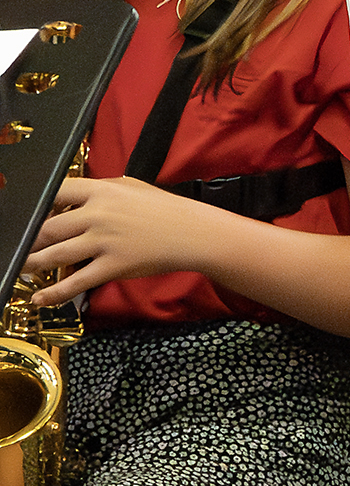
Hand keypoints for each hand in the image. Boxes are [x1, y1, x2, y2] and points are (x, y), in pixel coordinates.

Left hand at [24, 176, 221, 308]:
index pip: (54, 193)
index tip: (22, 216)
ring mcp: (105, 241)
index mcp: (101, 191)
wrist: (196, 233)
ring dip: (32, 264)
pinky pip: (78, 281)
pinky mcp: (115, 266)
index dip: (34, 206)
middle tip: (15, 247)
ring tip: (19, 268)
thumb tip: (68, 199)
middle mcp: (98, 215)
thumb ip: (98, 191)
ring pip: (56, 255)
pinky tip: (39, 299)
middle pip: (48, 228)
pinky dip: (55, 293)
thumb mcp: (131, 187)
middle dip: (27, 240)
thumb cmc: (165, 209)